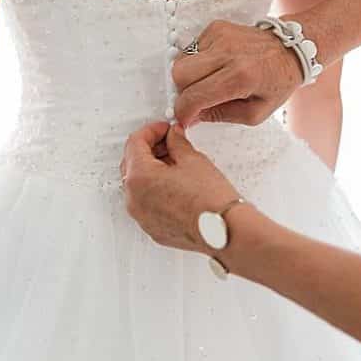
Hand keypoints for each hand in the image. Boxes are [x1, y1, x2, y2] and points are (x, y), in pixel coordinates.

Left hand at [120, 121, 240, 251]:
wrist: (227, 231)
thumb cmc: (211, 201)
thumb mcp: (193, 160)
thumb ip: (177, 143)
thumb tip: (173, 137)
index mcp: (139, 177)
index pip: (135, 143)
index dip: (151, 131)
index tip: (164, 130)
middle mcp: (134, 199)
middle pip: (133, 165)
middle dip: (150, 152)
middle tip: (170, 145)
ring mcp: (142, 217)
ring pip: (140, 187)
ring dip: (153, 174)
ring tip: (176, 168)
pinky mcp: (154, 230)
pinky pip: (148, 206)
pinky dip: (157, 195)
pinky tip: (176, 189)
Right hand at [171, 20, 302, 127]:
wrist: (290, 49)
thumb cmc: (277, 83)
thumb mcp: (257, 113)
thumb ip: (222, 115)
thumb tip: (192, 117)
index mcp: (240, 77)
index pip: (196, 95)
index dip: (184, 110)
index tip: (183, 119)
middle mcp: (227, 53)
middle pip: (179, 74)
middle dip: (182, 92)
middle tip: (196, 100)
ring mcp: (220, 36)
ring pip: (181, 60)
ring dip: (189, 76)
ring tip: (209, 82)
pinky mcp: (215, 27)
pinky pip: (192, 48)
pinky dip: (198, 62)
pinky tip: (216, 66)